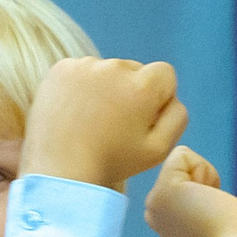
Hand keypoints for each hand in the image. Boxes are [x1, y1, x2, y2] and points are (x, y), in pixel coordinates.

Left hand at [21, 58, 189, 190]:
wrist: (60, 171)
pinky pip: (80, 71)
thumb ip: (177, 116)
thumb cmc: (111, 163)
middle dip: (130, 91)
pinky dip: (79, 87)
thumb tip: (172, 98)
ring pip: (106, 70)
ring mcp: (84, 66)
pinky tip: (74, 113)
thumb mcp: (159, 150)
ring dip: (104, 89)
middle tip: (113, 124)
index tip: (141, 119)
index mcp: (142, 85)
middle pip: (134, 70)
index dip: (158, 98)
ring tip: (91, 121)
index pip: (164, 74)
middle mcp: (115, 67)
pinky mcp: (61, 69)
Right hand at [144, 146, 236, 236]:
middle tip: (210, 209)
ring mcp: (153, 201)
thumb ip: (197, 202)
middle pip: (179, 165)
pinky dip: (203, 169)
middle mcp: (152, 211)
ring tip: (210, 206)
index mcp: (161, 218)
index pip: (180, 176)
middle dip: (201, 178)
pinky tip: (208, 197)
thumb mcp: (208, 214)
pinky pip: (182, 154)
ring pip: (181, 159)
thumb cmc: (236, 234)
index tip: (210, 212)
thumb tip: (202, 190)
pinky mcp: (163, 190)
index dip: (203, 185)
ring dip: (205, 175)